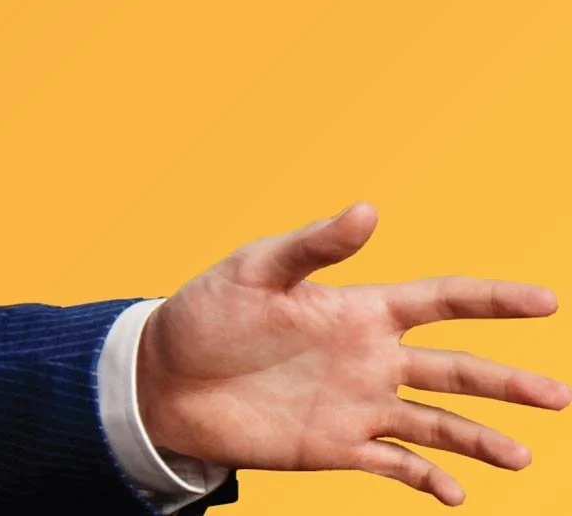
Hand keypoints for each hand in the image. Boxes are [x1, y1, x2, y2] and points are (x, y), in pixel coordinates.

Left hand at [137, 201, 568, 504]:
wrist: (165, 379)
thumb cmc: (206, 314)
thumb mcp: (255, 271)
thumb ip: (314, 247)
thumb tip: (369, 210)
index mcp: (358, 310)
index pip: (440, 300)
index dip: (492, 299)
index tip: (545, 301)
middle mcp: (370, 358)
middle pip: (456, 369)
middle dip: (509, 383)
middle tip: (562, 396)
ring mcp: (358, 405)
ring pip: (437, 424)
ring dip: (481, 439)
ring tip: (522, 456)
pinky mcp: (337, 447)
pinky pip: (396, 467)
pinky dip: (428, 481)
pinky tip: (457, 496)